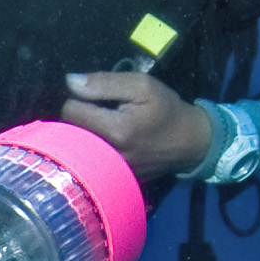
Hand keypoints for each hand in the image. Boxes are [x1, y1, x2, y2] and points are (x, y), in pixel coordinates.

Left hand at [61, 72, 214, 177]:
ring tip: (102, 124)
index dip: (78, 98)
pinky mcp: (112, 179)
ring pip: (76, 147)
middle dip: (80, 117)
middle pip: (69, 131)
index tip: (94, 97)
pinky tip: (106, 139)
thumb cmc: (166, 109)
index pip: (71, 111)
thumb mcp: (142, 86)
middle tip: (98, 110)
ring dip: (83, 133)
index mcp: (116, 130)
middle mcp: (108, 155)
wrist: (190, 142)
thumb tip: (70, 81)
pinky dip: (91, 147)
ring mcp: (109, 171)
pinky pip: (88, 159)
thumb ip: (104, 83)